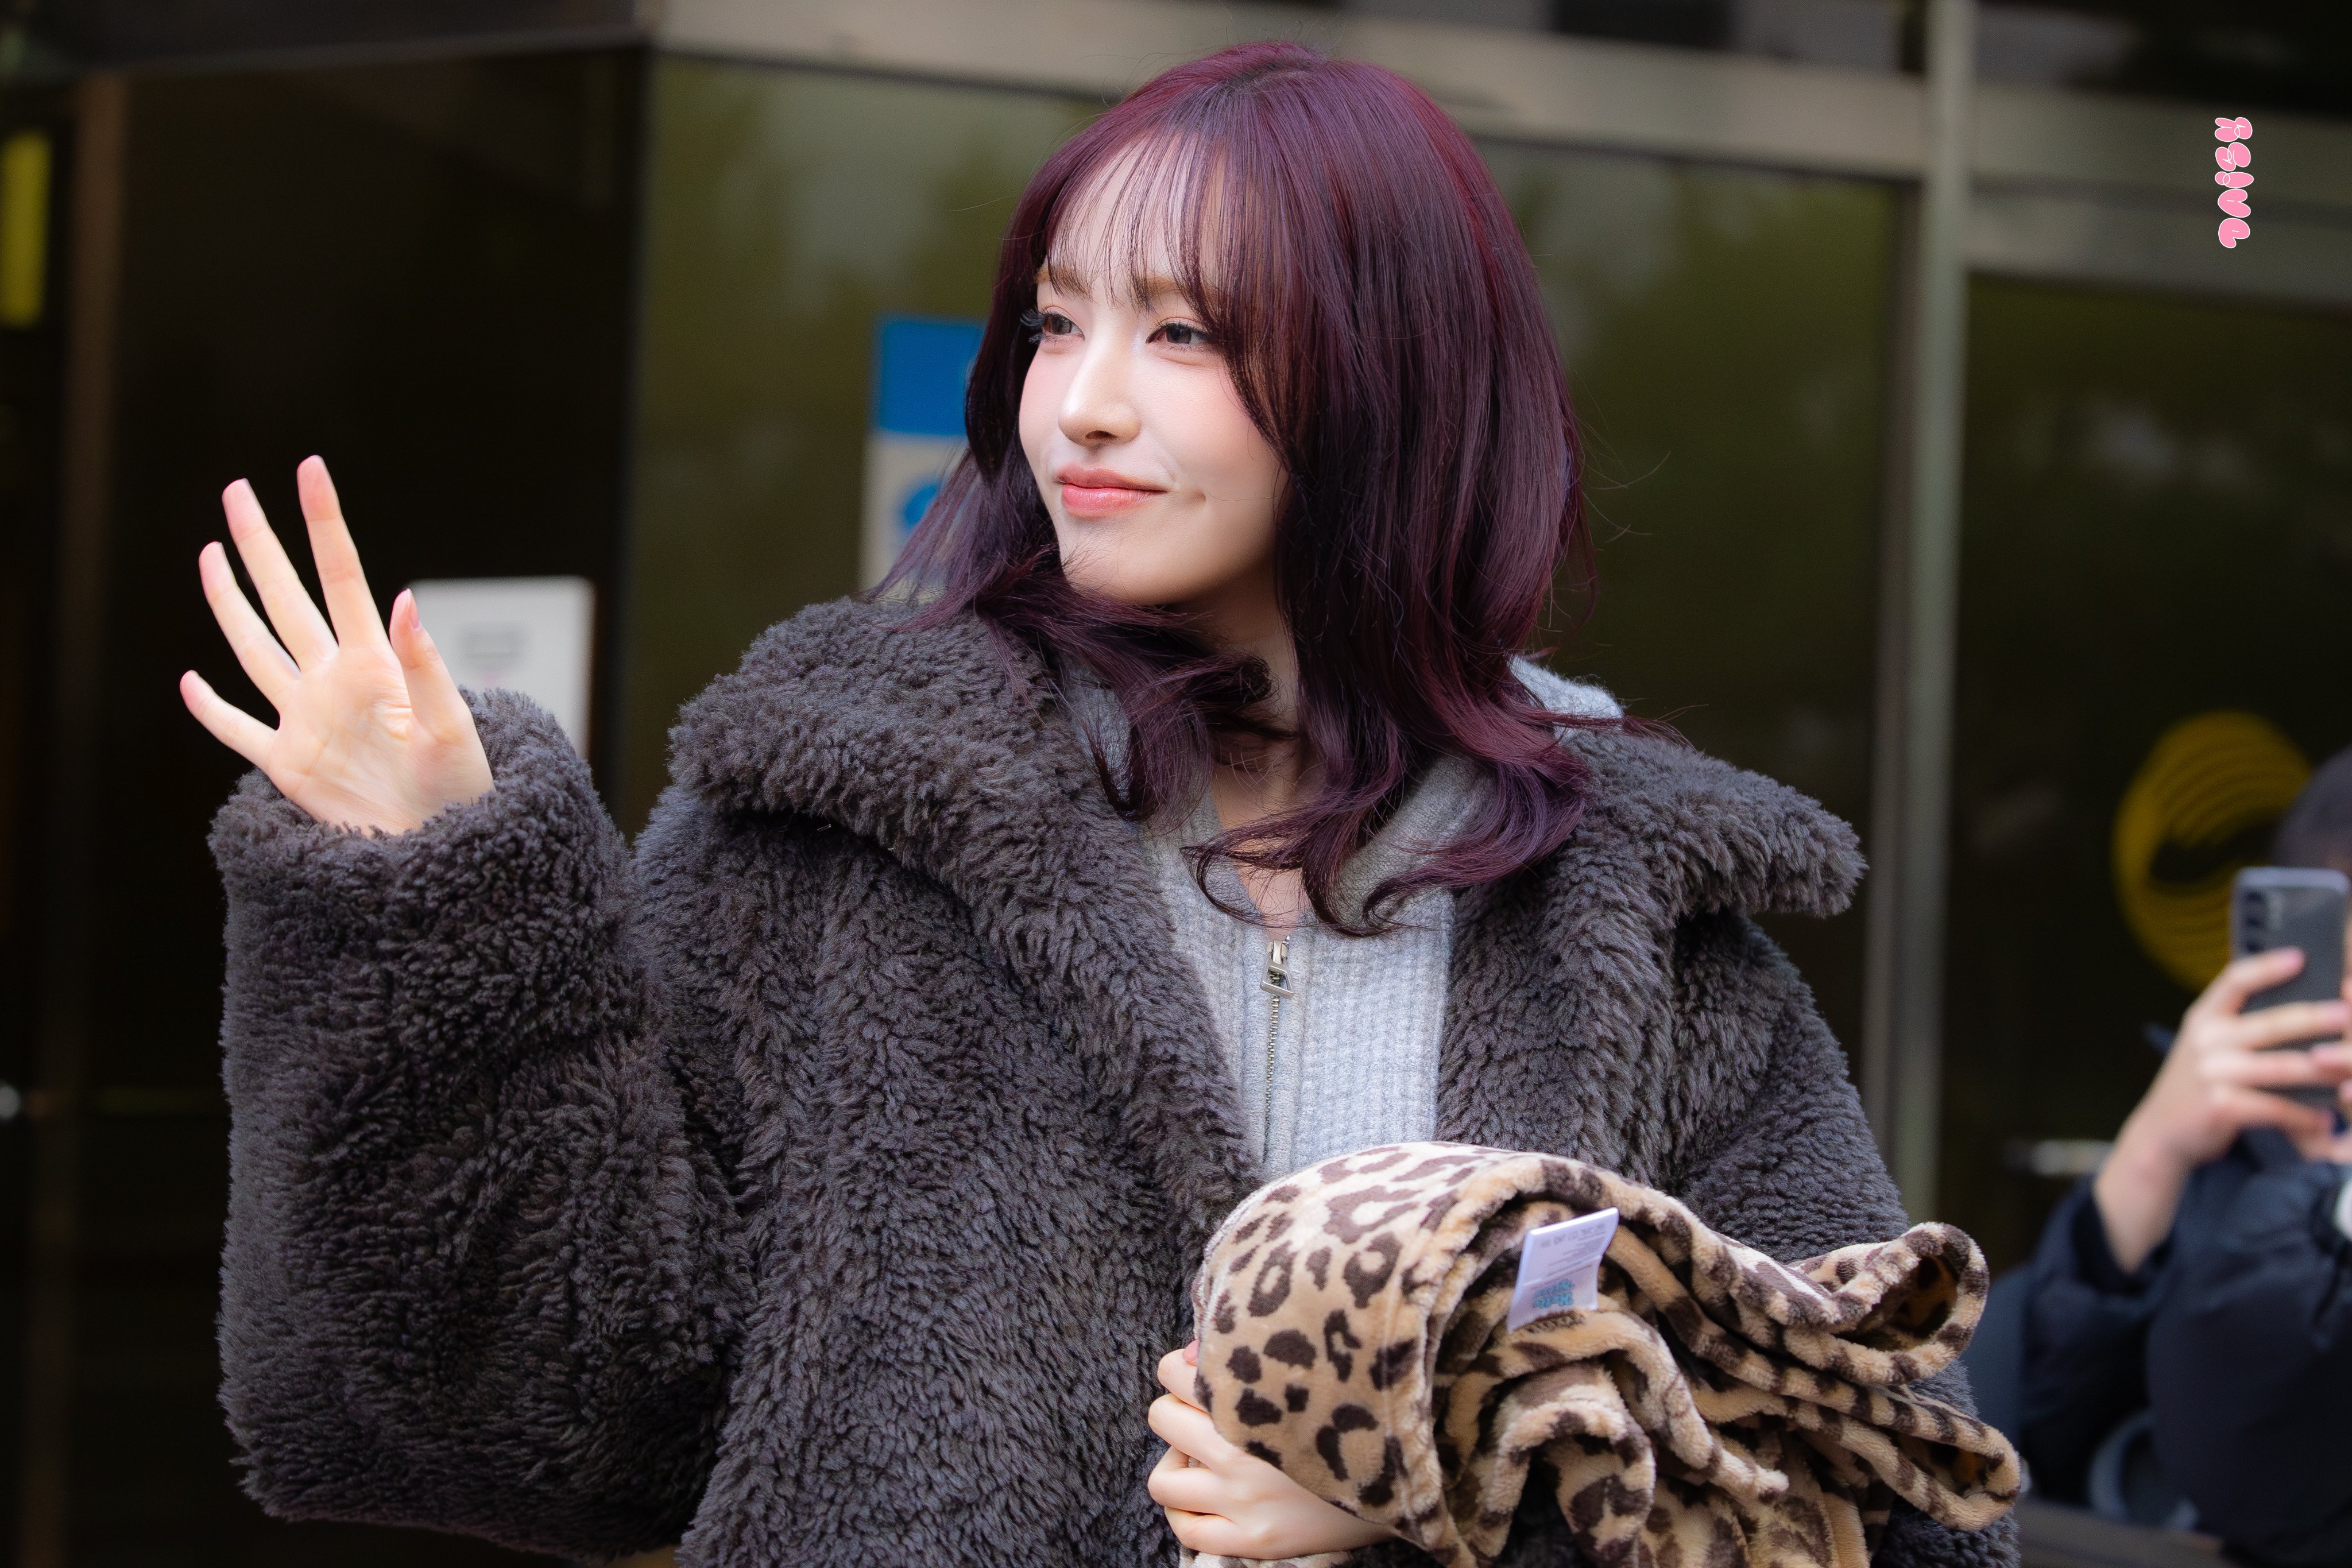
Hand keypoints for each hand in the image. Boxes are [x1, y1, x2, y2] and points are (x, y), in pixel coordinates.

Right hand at [180, 457, 491, 835]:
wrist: (444, 846)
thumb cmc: (462, 787)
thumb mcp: (453, 728)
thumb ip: (426, 667)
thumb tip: (406, 598)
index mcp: (374, 664)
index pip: (342, 576)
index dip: (324, 523)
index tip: (311, 470)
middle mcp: (333, 681)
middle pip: (286, 598)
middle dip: (261, 544)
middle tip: (238, 491)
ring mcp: (306, 719)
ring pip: (255, 649)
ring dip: (230, 603)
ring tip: (210, 554)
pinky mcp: (289, 766)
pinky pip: (239, 731)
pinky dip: (212, 710)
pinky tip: (191, 683)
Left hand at [1146, 1342, 1392, 1560]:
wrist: (1411, 1471)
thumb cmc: (1361, 1412)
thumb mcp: (1314, 1371)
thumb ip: (1256, 1357)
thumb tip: (1189, 1356)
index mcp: (1257, 1400)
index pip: (1175, 1372)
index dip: (1183, 1368)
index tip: (1206, 1374)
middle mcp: (1243, 1451)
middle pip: (1161, 1417)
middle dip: (1178, 1411)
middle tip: (1205, 1416)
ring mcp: (1246, 1501)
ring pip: (1162, 1480)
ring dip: (1177, 1464)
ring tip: (1204, 1459)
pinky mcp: (1257, 1539)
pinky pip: (1187, 1530)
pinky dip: (1185, 1513)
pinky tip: (1206, 1499)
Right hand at [2093, 947, 2351, 1270]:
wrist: (2162, 1133)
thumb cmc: (2196, 1087)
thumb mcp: (2205, 1046)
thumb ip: (2237, 1026)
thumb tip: (2300, 1010)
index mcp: (2203, 1018)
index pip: (2235, 981)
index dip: (2267, 967)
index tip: (2299, 957)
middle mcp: (2205, 1040)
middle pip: (2271, 1024)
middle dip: (2316, 1018)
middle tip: (2349, 1014)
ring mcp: (2212, 1073)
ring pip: (2282, 1067)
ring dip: (2323, 1070)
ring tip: (2350, 1069)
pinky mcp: (2222, 1106)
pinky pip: (2277, 1107)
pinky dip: (2306, 1114)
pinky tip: (2326, 1117)